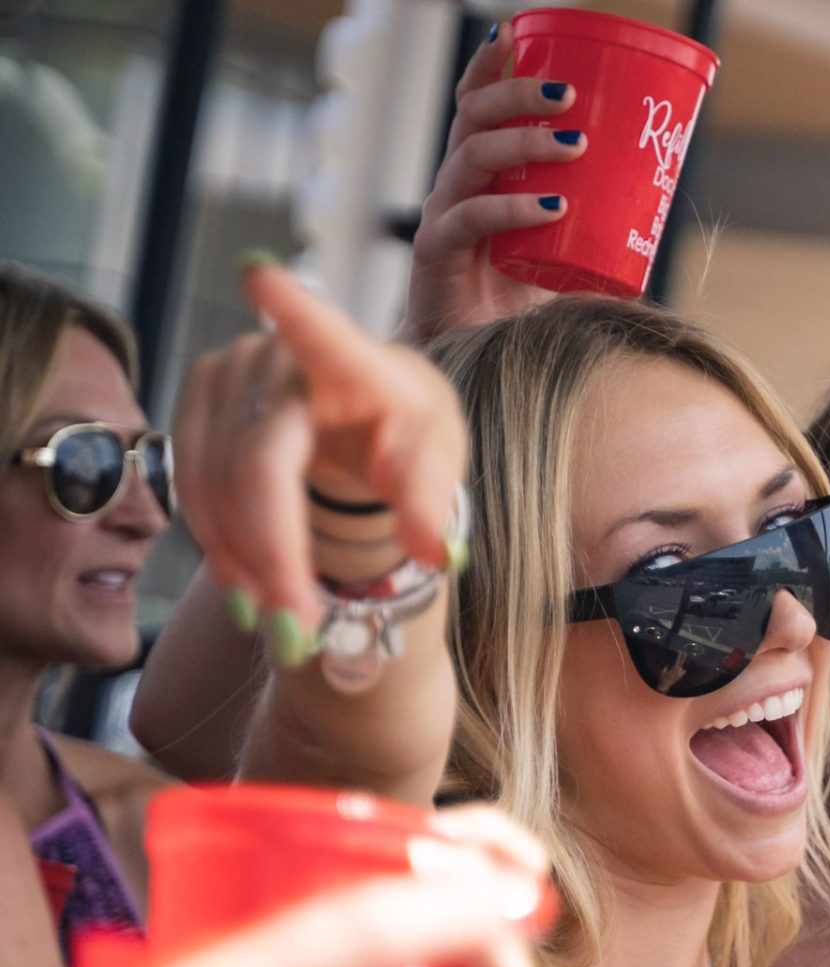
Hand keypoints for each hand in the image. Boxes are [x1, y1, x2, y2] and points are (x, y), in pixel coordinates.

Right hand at [174, 260, 469, 636]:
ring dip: (241, 559)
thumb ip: (434, 502)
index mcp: (352, 360)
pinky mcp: (196, 403)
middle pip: (256, 460)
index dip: (290, 304)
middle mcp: (277, 358)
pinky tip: (248, 586)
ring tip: (282, 620)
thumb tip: (434, 552)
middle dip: (273, 551)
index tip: (260, 274)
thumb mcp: (437, 461)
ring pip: (212, 481)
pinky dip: (219, 544)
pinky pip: (191, 485)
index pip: (320, 329)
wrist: (364, 415)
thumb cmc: (405, 430)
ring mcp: (227, 376)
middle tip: (298, 626)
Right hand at [399, 20, 584, 346]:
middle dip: (517, 93)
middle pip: (473, 117)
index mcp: (479, 175)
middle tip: (569, 95)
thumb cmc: (516, 303)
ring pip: (472, 157)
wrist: (472, 356)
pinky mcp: (436, 253)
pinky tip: (551, 209)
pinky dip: (512, 209)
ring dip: (525, 143)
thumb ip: (596, 234)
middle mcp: (454, 185)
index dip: (489, 68)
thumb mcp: (561, 255)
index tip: (516, 34)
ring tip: (574, 143)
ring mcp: (442, 215)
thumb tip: (658, 222)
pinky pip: (469, 218)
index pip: (475, 107)